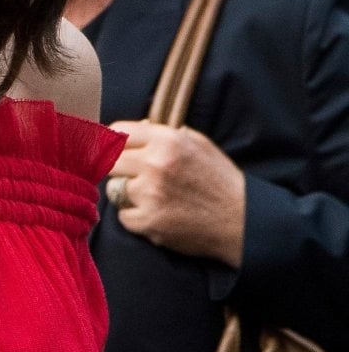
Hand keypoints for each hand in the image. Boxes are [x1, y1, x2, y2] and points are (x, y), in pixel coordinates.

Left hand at [107, 120, 245, 267]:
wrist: (241, 221)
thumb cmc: (219, 180)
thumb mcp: (198, 144)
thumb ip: (163, 134)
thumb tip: (133, 130)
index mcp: (167, 140)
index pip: (117, 131)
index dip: (112, 141)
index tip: (111, 150)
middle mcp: (156, 164)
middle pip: (109, 161)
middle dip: (117, 168)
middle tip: (132, 176)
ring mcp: (151, 194)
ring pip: (114, 189)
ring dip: (126, 195)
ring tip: (152, 197)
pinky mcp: (149, 221)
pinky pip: (123, 216)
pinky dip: (135, 218)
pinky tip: (157, 214)